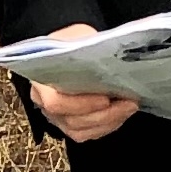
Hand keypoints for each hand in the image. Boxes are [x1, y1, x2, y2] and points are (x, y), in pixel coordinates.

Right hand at [26, 23, 141, 142]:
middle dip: (105, 114)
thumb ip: (88, 50)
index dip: (82, 104)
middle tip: (130, 102)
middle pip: (72, 121)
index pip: (56, 102)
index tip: (106, 98)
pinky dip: (107, 127)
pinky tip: (121, 114)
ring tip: (130, 107)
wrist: (67, 50)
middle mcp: (43, 104)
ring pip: (81, 131)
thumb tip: (111, 61)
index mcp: (40, 81)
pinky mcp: (69, 125)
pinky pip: (87, 134)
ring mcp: (55, 117)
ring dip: (109, 122)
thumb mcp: (78, 37)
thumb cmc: (72, 42)